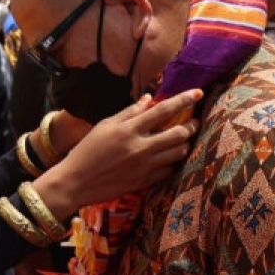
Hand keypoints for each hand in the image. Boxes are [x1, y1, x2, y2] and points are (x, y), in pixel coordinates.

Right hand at [33, 89, 202, 216]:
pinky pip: (170, 170)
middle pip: (179, 134)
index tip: (198, 93)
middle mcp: (140, 147)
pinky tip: (169, 157)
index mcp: (129, 130)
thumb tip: (149, 99)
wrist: (76, 182)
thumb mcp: (105, 125)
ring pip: (178, 153)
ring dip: (184, 144)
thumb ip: (129, 112)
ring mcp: (144, 166)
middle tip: (193, 122)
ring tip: (182, 139)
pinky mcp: (145, 182)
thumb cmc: (87, 150)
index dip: (183, 100)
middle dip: (191, 126)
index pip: (164, 111)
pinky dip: (173, 161)